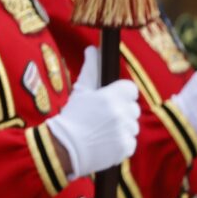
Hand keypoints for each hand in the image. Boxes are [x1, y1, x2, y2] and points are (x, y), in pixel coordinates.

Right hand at [43, 47, 141, 180]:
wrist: (63, 149)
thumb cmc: (71, 117)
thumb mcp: (80, 91)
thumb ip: (91, 69)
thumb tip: (93, 48)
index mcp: (112, 96)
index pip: (131, 90)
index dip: (122, 94)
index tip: (111, 101)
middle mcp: (121, 113)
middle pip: (133, 108)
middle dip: (121, 112)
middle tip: (102, 119)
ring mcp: (125, 131)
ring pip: (132, 126)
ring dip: (121, 128)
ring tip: (102, 132)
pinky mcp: (126, 148)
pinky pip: (130, 142)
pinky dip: (120, 143)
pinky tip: (105, 143)